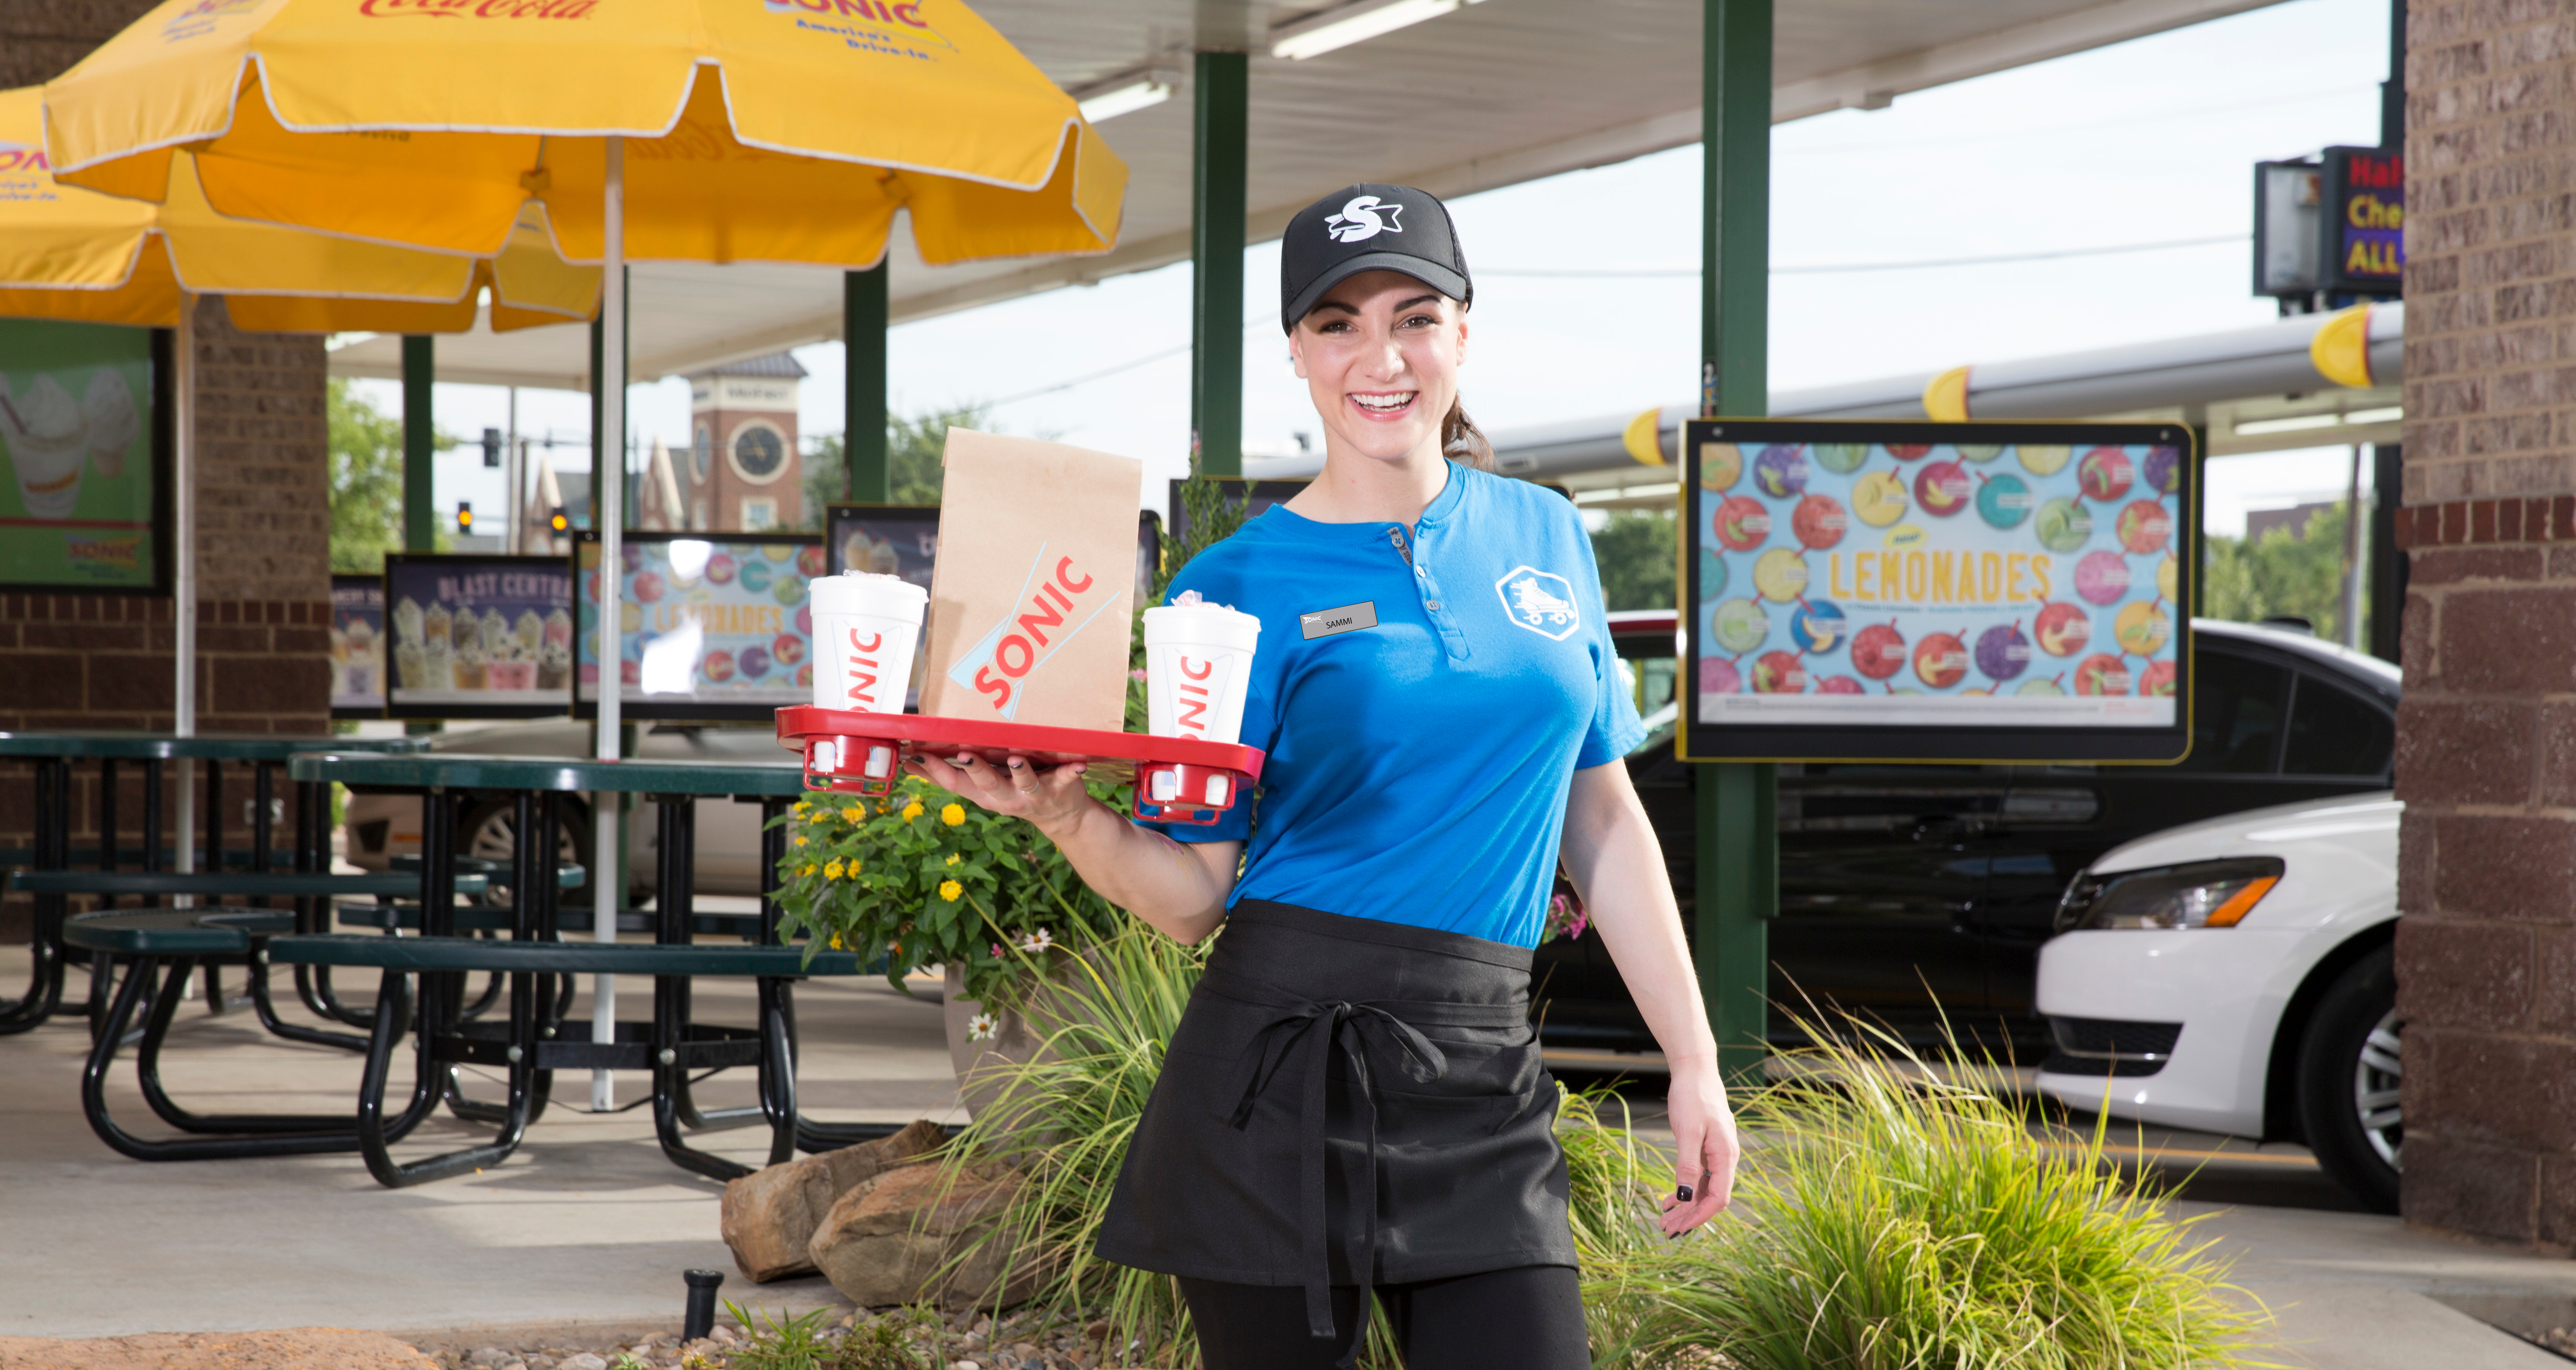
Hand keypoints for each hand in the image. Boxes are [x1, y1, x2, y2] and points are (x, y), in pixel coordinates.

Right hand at [899, 750, 1095, 835]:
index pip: (955, 783)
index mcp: (984, 794)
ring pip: (1024, 783)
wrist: (1061, 818)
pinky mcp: (1061, 789)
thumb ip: (949, 774)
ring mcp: (1033, 795)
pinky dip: (1071, 772)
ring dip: (1020, 772)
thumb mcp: (979, 788)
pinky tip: (1078, 764)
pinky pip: (1066, 779)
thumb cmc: (1012, 792)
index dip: (935, 771)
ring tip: (1017, 758)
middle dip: (976, 770)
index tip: (915, 754)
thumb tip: (908, 759)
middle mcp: (1006, 797)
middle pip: (987, 784)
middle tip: (964, 754)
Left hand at [1656, 1057, 1738, 1235]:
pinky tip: (1670, 1199)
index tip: (1681, 1229)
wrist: (1695, 1071)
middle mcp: (1726, 1158)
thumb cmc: (1692, 1097)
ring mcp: (1717, 1154)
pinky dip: (1686, 1189)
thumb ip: (1688, 1165)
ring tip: (1665, 1219)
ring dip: (1686, 1205)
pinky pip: (1700, 1176)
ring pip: (1704, 1188)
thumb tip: (1686, 1197)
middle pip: (1711, 1197)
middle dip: (1690, 1216)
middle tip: (1666, 1230)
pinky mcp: (1708, 1148)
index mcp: (1725, 1156)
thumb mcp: (1687, 1132)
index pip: (1719, 1198)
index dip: (1700, 1216)